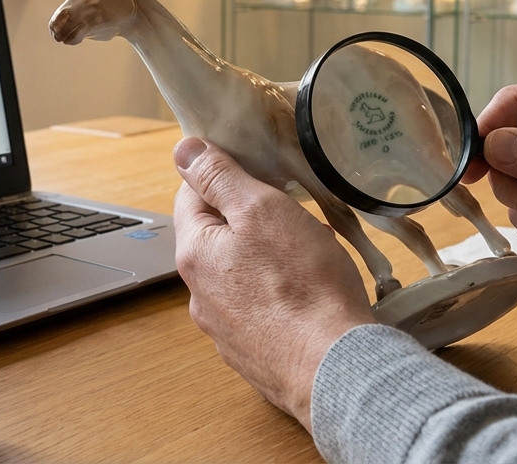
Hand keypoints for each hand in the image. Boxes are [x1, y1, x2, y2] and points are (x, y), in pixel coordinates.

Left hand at [172, 137, 374, 429]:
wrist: (333, 367)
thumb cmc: (302, 284)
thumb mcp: (261, 210)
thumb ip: (219, 177)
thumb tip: (183, 149)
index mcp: (194, 253)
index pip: (191, 195)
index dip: (221, 174)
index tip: (257, 168)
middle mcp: (199, 294)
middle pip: (216, 236)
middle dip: (250, 217)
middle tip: (291, 211)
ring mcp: (224, 328)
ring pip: (239, 272)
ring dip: (266, 254)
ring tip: (309, 250)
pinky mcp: (251, 351)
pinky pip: (259, 307)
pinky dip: (278, 291)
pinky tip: (309, 290)